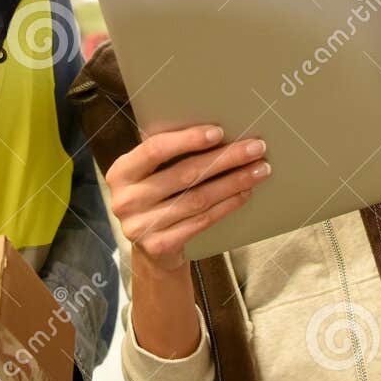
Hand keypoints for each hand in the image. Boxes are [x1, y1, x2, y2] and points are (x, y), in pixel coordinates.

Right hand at [106, 125, 268, 269]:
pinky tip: (244, 193)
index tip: (219, 132)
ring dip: (234, 182)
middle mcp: (126, 199)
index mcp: (121, 172)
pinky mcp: (160, 246)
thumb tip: (217, 131)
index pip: (154, 149)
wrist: (152, 249)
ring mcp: (140, 226)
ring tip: (259, 170)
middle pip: (184, 174)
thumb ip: (168, 155)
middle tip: (255, 148)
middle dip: (225, 158)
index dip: (187, 140)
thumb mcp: (151, 174)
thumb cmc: (157, 197)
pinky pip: (201, 221)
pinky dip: (227, 205)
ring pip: (198, 198)